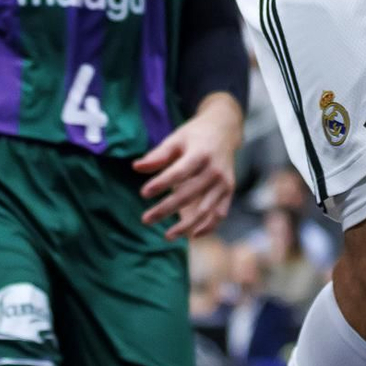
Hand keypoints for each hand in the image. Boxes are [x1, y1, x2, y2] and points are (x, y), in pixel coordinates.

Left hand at [134, 95, 241, 240]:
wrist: (224, 130)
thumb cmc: (194, 135)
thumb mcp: (176, 139)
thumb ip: (158, 155)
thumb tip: (136, 167)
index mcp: (200, 153)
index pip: (179, 172)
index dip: (162, 183)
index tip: (143, 193)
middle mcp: (214, 170)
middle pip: (189, 194)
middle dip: (166, 209)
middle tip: (145, 219)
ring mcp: (224, 182)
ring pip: (205, 210)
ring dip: (186, 225)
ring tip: (167, 236)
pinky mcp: (229, 191)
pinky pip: (220, 214)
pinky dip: (208, 227)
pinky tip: (192, 235)